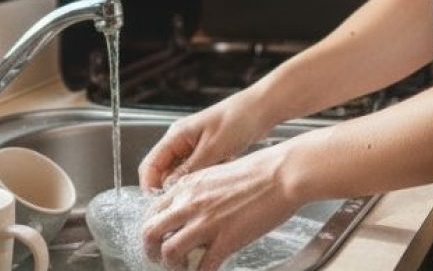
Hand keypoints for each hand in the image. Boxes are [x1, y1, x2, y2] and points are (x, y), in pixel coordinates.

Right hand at [138, 89, 271, 189]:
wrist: (262, 109)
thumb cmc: (238, 120)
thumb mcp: (213, 148)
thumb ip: (190, 170)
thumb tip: (169, 189)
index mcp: (176, 135)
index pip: (150, 165)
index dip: (150, 186)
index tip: (161, 203)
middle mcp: (181, 141)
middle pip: (163, 172)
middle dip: (173, 188)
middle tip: (188, 200)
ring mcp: (193, 147)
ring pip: (181, 174)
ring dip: (192, 183)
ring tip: (210, 183)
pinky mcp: (207, 152)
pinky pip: (197, 171)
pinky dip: (206, 177)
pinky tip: (221, 172)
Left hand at [140, 143, 299, 270]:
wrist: (282, 173)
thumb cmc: (258, 170)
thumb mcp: (217, 174)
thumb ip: (200, 192)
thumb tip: (195, 209)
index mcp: (188, 185)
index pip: (152, 211)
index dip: (153, 229)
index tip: (160, 238)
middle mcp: (190, 203)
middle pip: (150, 233)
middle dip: (151, 251)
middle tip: (162, 259)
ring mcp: (206, 222)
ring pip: (169, 253)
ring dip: (173, 266)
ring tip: (184, 268)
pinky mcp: (225, 239)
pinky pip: (203, 267)